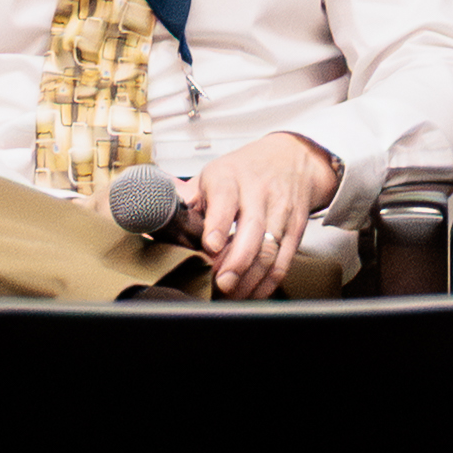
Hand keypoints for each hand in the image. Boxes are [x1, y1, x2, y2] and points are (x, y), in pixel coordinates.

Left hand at [188, 131, 342, 297]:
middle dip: (237, 261)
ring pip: (270, 249)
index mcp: (230, 177)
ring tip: (232, 294)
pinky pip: (284, 260)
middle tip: (221, 283)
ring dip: (251, 277)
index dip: (218, 224)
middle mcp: (258, 192)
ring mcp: (280, 210)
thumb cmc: (243, 171)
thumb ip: (186, 198)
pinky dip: (269, 281)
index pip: (225, 198)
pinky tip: (253, 292)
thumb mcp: (211, 175)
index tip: (210, 246)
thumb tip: (157, 216)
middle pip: (252, 229)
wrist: (292, 158)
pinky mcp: (295, 228)